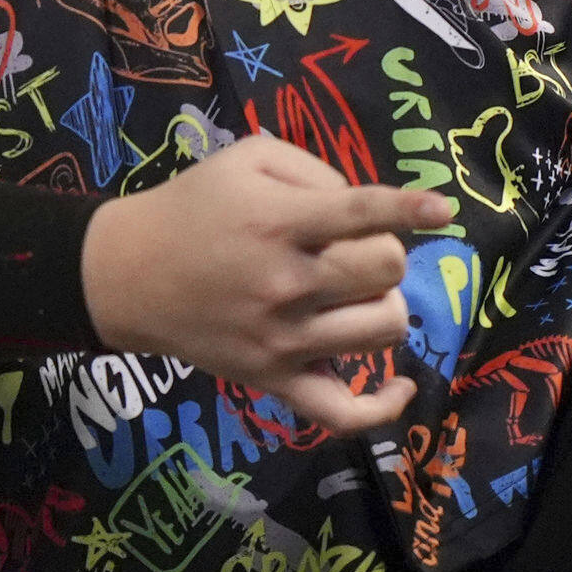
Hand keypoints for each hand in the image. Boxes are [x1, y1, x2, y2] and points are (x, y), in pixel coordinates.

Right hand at [79, 133, 453, 433]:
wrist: (129, 275)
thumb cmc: (194, 206)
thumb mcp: (247, 159)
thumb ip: (314, 171)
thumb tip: (369, 211)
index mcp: (278, 221)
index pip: (361, 212)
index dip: (409, 209)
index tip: (442, 210)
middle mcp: (285, 282)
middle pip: (386, 269)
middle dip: (386, 252)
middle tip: (359, 250)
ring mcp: (282, 338)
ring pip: (383, 328)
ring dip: (385, 304)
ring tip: (358, 296)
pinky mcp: (274, 380)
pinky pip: (343, 412)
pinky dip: (383, 406)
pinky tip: (401, 385)